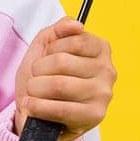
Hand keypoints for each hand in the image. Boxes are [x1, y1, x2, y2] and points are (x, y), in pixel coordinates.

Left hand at [13, 18, 116, 140]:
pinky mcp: (94, 117)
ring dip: (36, 89)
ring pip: (59, 85)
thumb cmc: (45, 78)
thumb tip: (76, 24)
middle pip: (62, 62)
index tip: (46, 56)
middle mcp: (107, 70)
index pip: (75, 39)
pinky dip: (39, 107)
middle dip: (39, 70)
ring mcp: (103, 94)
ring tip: (33, 93)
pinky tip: (31, 105)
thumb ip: (59, 30)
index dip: (51, 48)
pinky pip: (61, 109)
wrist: (41, 113)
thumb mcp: (47, 48)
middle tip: (35, 77)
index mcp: (100, 49)